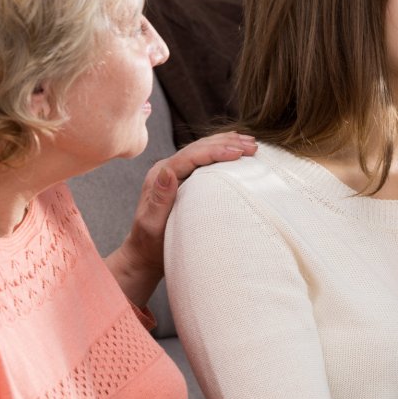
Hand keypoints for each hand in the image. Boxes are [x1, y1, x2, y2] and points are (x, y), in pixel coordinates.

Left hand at [107, 131, 256, 305]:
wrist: (144, 255)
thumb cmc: (149, 245)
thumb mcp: (152, 224)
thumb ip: (160, 199)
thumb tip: (167, 170)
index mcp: (159, 176)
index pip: (191, 156)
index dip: (216, 151)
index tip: (239, 152)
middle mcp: (167, 169)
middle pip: (199, 147)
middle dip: (227, 143)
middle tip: (252, 146)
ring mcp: (176, 174)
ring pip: (203, 150)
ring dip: (227, 144)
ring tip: (251, 144)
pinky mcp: (184, 180)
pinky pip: (205, 161)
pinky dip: (222, 153)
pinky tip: (237, 151)